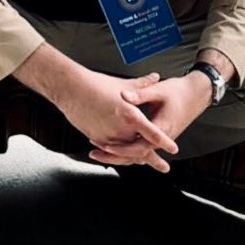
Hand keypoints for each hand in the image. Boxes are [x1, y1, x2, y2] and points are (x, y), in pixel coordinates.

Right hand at [13, 45, 178, 171]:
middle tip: (164, 167)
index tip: (173, 148)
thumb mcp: (122, 84)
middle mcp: (120, 128)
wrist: (71, 89)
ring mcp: (107, 136)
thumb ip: (142, 84)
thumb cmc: (96, 84)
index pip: (152, 133)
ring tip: (144, 163)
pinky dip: (119, 153)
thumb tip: (155, 77)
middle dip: (153, 159)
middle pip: (140, 148)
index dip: (164, 142)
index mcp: (129, 114)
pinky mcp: (96, 138)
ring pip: (126, 152)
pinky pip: (111, 150)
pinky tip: (122, 153)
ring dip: (136, 157)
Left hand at [87, 73, 210, 168]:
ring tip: (98, 153)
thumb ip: (140, 93)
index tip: (106, 146)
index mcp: (162, 129)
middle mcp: (161, 138)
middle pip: (135, 154)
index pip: (139, 146)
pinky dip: (126, 149)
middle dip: (114, 156)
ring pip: (137, 153)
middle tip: (95, 154)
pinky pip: (140, 147)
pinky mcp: (157, 136)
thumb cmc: (180, 92)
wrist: (196, 93)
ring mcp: (159, 139)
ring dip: (119, 154)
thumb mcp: (159, 90)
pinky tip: (113, 147)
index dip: (122, 148)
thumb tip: (123, 95)